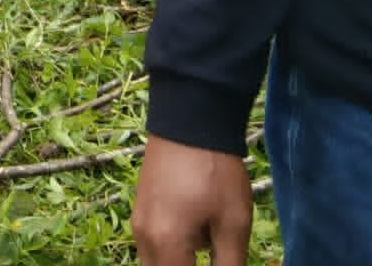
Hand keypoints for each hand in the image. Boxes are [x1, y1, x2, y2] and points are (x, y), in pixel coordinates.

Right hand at [132, 135, 252, 265]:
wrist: (189, 119)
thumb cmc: (216, 172)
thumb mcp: (233, 224)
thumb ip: (229, 265)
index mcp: (166, 244)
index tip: (222, 263)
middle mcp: (143, 237)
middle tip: (216, 257)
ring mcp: (139, 222)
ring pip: (155, 263)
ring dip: (178, 264)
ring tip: (210, 243)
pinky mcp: (141, 208)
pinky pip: (153, 246)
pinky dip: (172, 253)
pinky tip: (199, 232)